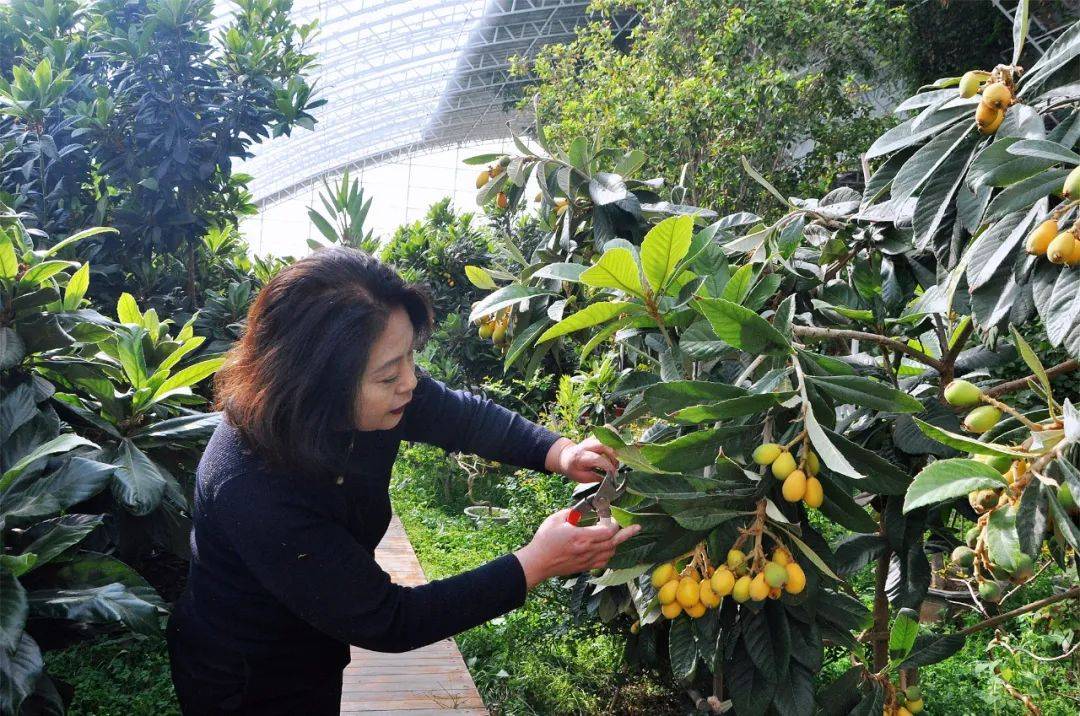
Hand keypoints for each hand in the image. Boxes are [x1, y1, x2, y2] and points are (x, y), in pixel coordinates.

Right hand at [513, 509, 640, 589]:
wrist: (538, 562)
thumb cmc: (544, 540)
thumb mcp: (555, 520)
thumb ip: (571, 512)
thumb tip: (582, 509)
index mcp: (581, 537)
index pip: (607, 531)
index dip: (613, 523)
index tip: (610, 516)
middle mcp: (587, 550)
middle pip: (614, 542)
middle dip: (627, 533)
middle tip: (637, 527)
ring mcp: (587, 560)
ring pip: (611, 552)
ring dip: (616, 543)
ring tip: (619, 535)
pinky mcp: (585, 567)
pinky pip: (603, 561)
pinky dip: (609, 554)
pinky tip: (608, 548)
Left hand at [547, 437, 619, 482]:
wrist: (565, 457)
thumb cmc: (573, 468)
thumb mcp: (581, 477)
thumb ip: (595, 477)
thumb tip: (609, 478)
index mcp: (580, 457)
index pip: (597, 459)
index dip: (608, 466)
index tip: (613, 474)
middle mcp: (586, 445)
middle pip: (603, 445)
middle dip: (613, 457)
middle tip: (615, 466)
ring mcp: (591, 438)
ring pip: (607, 437)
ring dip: (616, 448)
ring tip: (616, 459)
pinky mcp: (595, 435)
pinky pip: (608, 429)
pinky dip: (615, 436)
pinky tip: (615, 447)